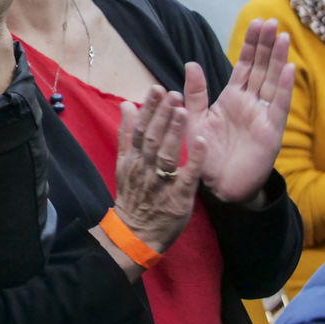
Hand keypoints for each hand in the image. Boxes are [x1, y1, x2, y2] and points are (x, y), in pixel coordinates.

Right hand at [111, 86, 205, 253]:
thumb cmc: (133, 196)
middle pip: (152, 138)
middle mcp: (144, 169)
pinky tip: (200, 142)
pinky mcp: (179, 198)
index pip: (139, 129)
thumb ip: (126, 134)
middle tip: (172, 93)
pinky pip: (187, 176)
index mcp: (132, 159)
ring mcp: (161, 184)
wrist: (136, 234)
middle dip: (162, 114)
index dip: (148, 109)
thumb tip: (126, 105)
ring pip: (166, 154)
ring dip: (174, 132)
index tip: (157, 89)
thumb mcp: (124, 164)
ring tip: (182, 110)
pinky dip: (193, 159)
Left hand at [185, 19, 293, 203]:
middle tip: (270, 20)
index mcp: (231, 99)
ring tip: (281, 36)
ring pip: (271, 82)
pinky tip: (289, 68)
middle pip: (261, 68)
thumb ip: (195, 92)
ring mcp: (262, 116)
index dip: (250, 45)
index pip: (244, 66)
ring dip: (277, 59)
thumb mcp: (194, 118)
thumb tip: (191, 63)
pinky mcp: (270, 131)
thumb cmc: (205, 153)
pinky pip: (278, 106)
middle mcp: (249, 104)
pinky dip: (283, 87)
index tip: (256, 23)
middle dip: (265, 45)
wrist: (216, 185)